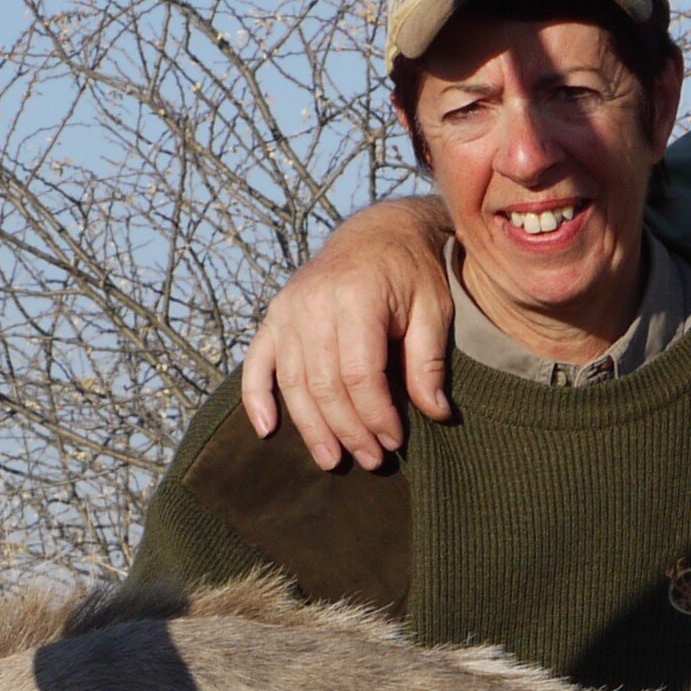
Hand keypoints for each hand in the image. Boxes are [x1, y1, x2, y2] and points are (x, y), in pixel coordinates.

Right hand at [240, 197, 456, 469]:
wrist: (379, 231)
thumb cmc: (412, 270)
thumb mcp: (434, 309)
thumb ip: (429, 362)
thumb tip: (434, 413)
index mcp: (356, 297)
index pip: (360, 375)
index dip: (376, 415)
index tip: (395, 440)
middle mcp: (313, 302)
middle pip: (324, 385)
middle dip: (348, 430)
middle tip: (373, 460)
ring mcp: (288, 309)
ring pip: (292, 382)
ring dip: (311, 427)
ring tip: (333, 460)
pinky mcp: (275, 316)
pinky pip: (257, 363)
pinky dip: (256, 398)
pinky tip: (267, 430)